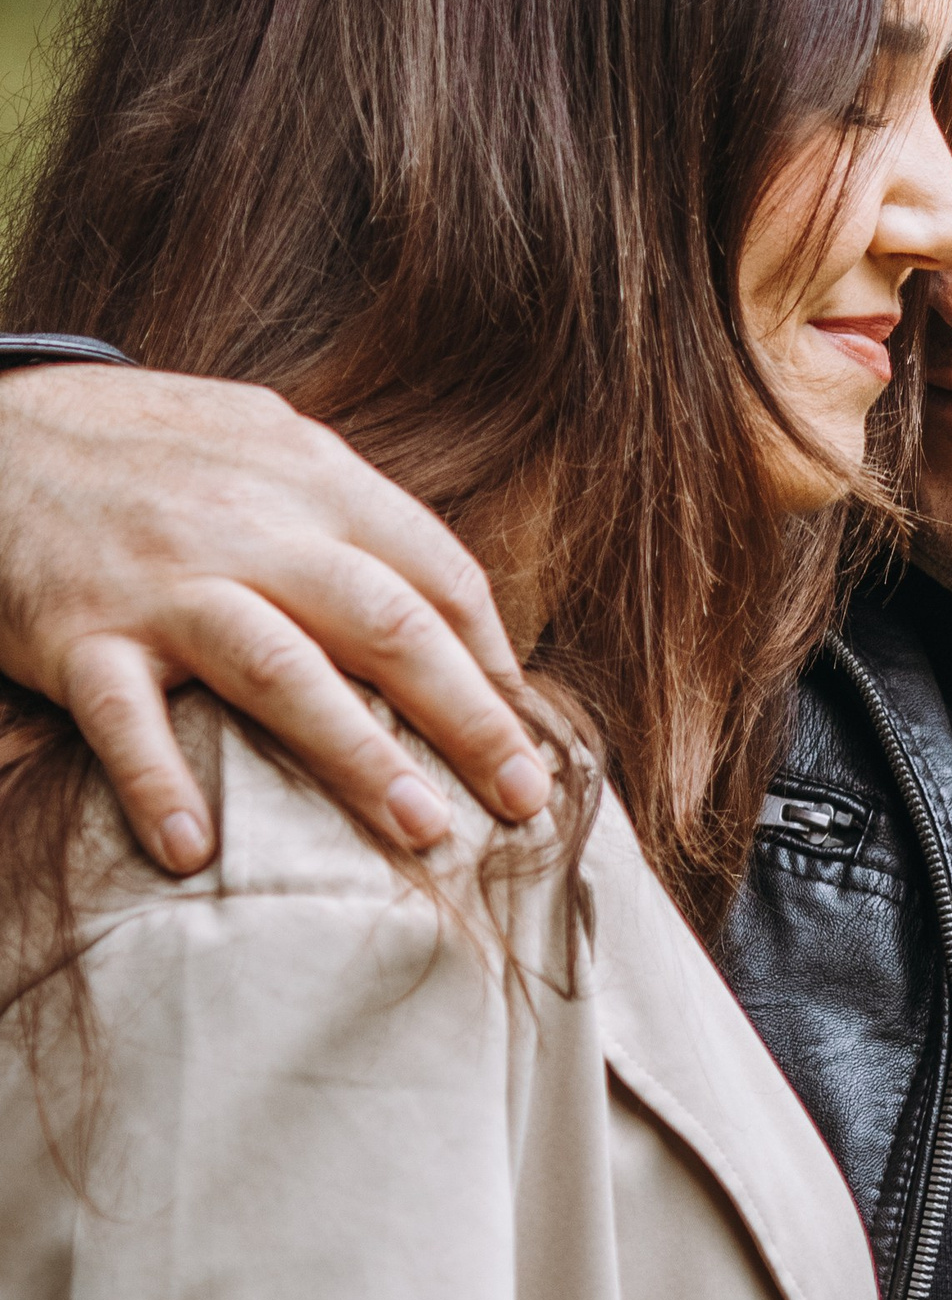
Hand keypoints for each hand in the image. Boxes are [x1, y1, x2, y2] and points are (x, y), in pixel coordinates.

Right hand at [0, 365, 550, 870]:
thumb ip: (353, 519)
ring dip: (359, 756)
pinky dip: (160, 785)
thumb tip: (458, 618)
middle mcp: (249, 526)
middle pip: (387, 624)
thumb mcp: (267, 447)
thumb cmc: (154, 453)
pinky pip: (125, 718)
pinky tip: (198, 852)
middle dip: (470, 718)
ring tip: (422, 830)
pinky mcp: (75, 633)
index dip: (492, 659)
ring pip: (281, 670)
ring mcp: (163, 583)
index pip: (435, 571)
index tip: (527, 733)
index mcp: (312, 478)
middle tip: (525, 799)